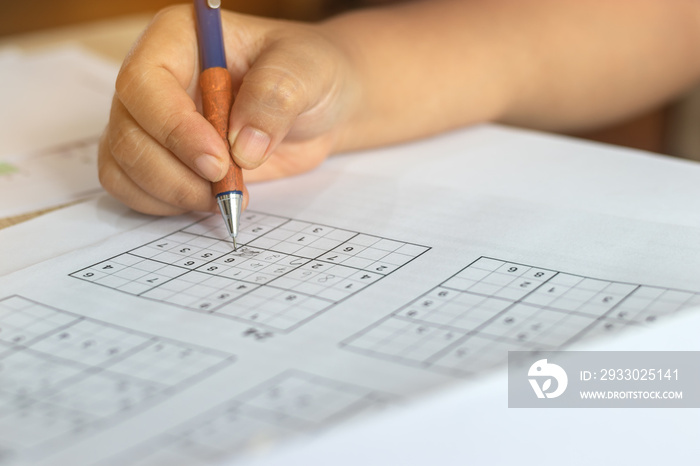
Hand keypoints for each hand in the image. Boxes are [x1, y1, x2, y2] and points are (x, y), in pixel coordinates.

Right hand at [99, 5, 358, 215]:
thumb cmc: (307, 75)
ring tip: (225, 195)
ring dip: (172, 192)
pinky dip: (165, 204)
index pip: (145, 82)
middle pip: (127, 130)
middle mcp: (154, 77)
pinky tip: (207, 199)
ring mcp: (150, 119)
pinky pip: (132, 187)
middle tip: (226, 188)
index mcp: (179, 38)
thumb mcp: (307, 72)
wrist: (315, 108)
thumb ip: (276, 98)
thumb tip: (243, 148)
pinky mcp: (158, 155)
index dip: (174, 128)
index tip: (218, 162)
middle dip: (175, 172)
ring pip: (124, 163)